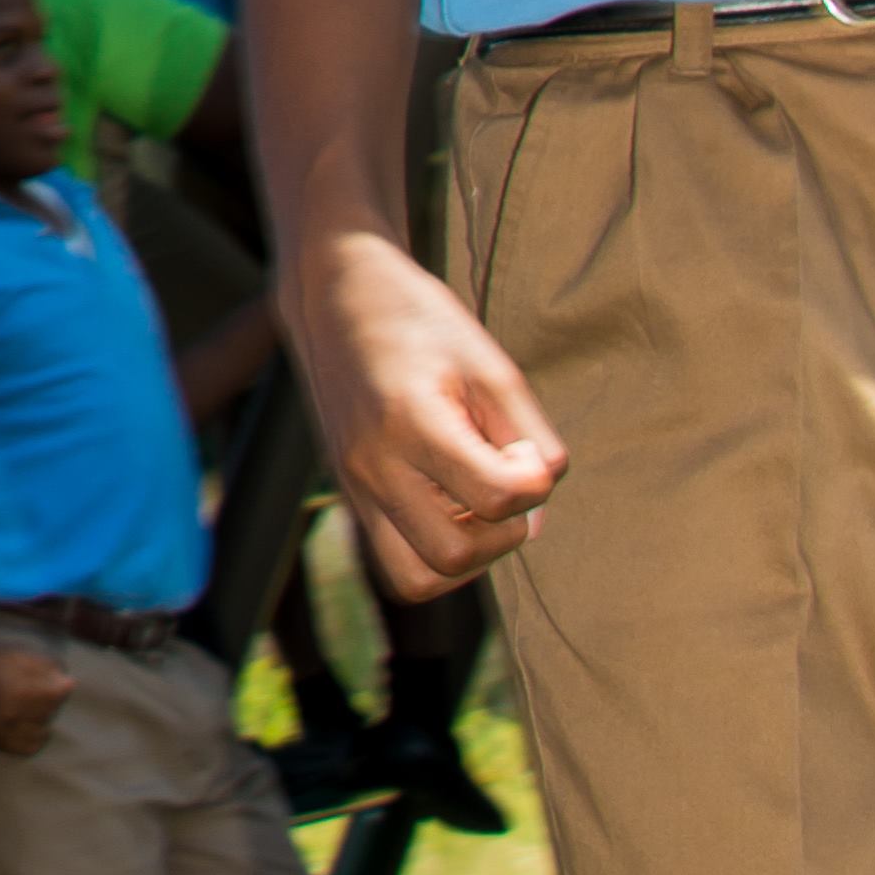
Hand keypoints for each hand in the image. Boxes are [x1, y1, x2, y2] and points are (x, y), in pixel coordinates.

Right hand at [0, 625, 74, 759]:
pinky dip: (33, 737)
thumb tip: (69, 684)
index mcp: (14, 688)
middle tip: (35, 687)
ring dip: (41, 717)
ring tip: (27, 704)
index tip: (56, 678)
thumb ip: (44, 666)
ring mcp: (1, 732)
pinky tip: (25, 723)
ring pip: (43, 730)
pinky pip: (28, 748)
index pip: (58, 694)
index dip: (61, 684)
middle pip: (51, 710)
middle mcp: (9, 714)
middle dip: (49, 698)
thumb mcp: (15, 654)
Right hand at [297, 229, 565, 602]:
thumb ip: (531, 437)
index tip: (522, 445)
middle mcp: (373, 464)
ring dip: (465, 557)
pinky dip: (435, 552)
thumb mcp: (491, 365)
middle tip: (505, 482)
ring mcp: (354, 486)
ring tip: (478, 504)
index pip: (497, 496)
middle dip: (502, 533)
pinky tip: (451, 504)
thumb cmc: (421, 321)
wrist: (336, 296)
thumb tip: (538, 508)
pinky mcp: (349, 495)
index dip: (532, 480)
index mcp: (411, 420)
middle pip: (452, 556)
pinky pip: (396, 561)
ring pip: (415, 578)